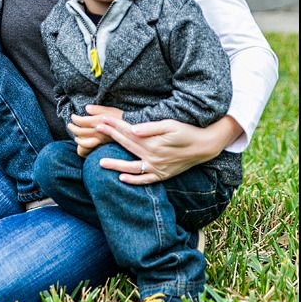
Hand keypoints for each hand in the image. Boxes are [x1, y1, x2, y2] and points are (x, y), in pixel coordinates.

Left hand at [68, 107, 120, 157]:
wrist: (136, 132)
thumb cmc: (124, 118)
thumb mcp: (112, 110)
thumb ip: (98, 109)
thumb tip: (86, 108)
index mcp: (99, 121)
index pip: (81, 121)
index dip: (74, 118)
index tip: (73, 116)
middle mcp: (99, 132)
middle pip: (79, 131)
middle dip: (72, 127)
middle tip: (70, 124)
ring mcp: (100, 141)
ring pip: (82, 141)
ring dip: (76, 137)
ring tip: (75, 134)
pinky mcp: (102, 147)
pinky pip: (87, 149)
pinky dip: (82, 146)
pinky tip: (82, 142)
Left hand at [91, 111, 242, 183]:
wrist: (205, 146)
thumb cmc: (187, 131)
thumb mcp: (170, 124)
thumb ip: (150, 127)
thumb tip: (132, 129)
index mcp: (153, 143)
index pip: (128, 133)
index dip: (114, 126)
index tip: (100, 120)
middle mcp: (152, 157)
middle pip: (126, 146)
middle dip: (110, 137)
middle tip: (95, 131)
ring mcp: (157, 168)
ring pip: (131, 168)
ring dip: (115, 164)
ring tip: (99, 162)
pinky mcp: (162, 175)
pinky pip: (145, 180)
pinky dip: (133, 180)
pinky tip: (122, 178)